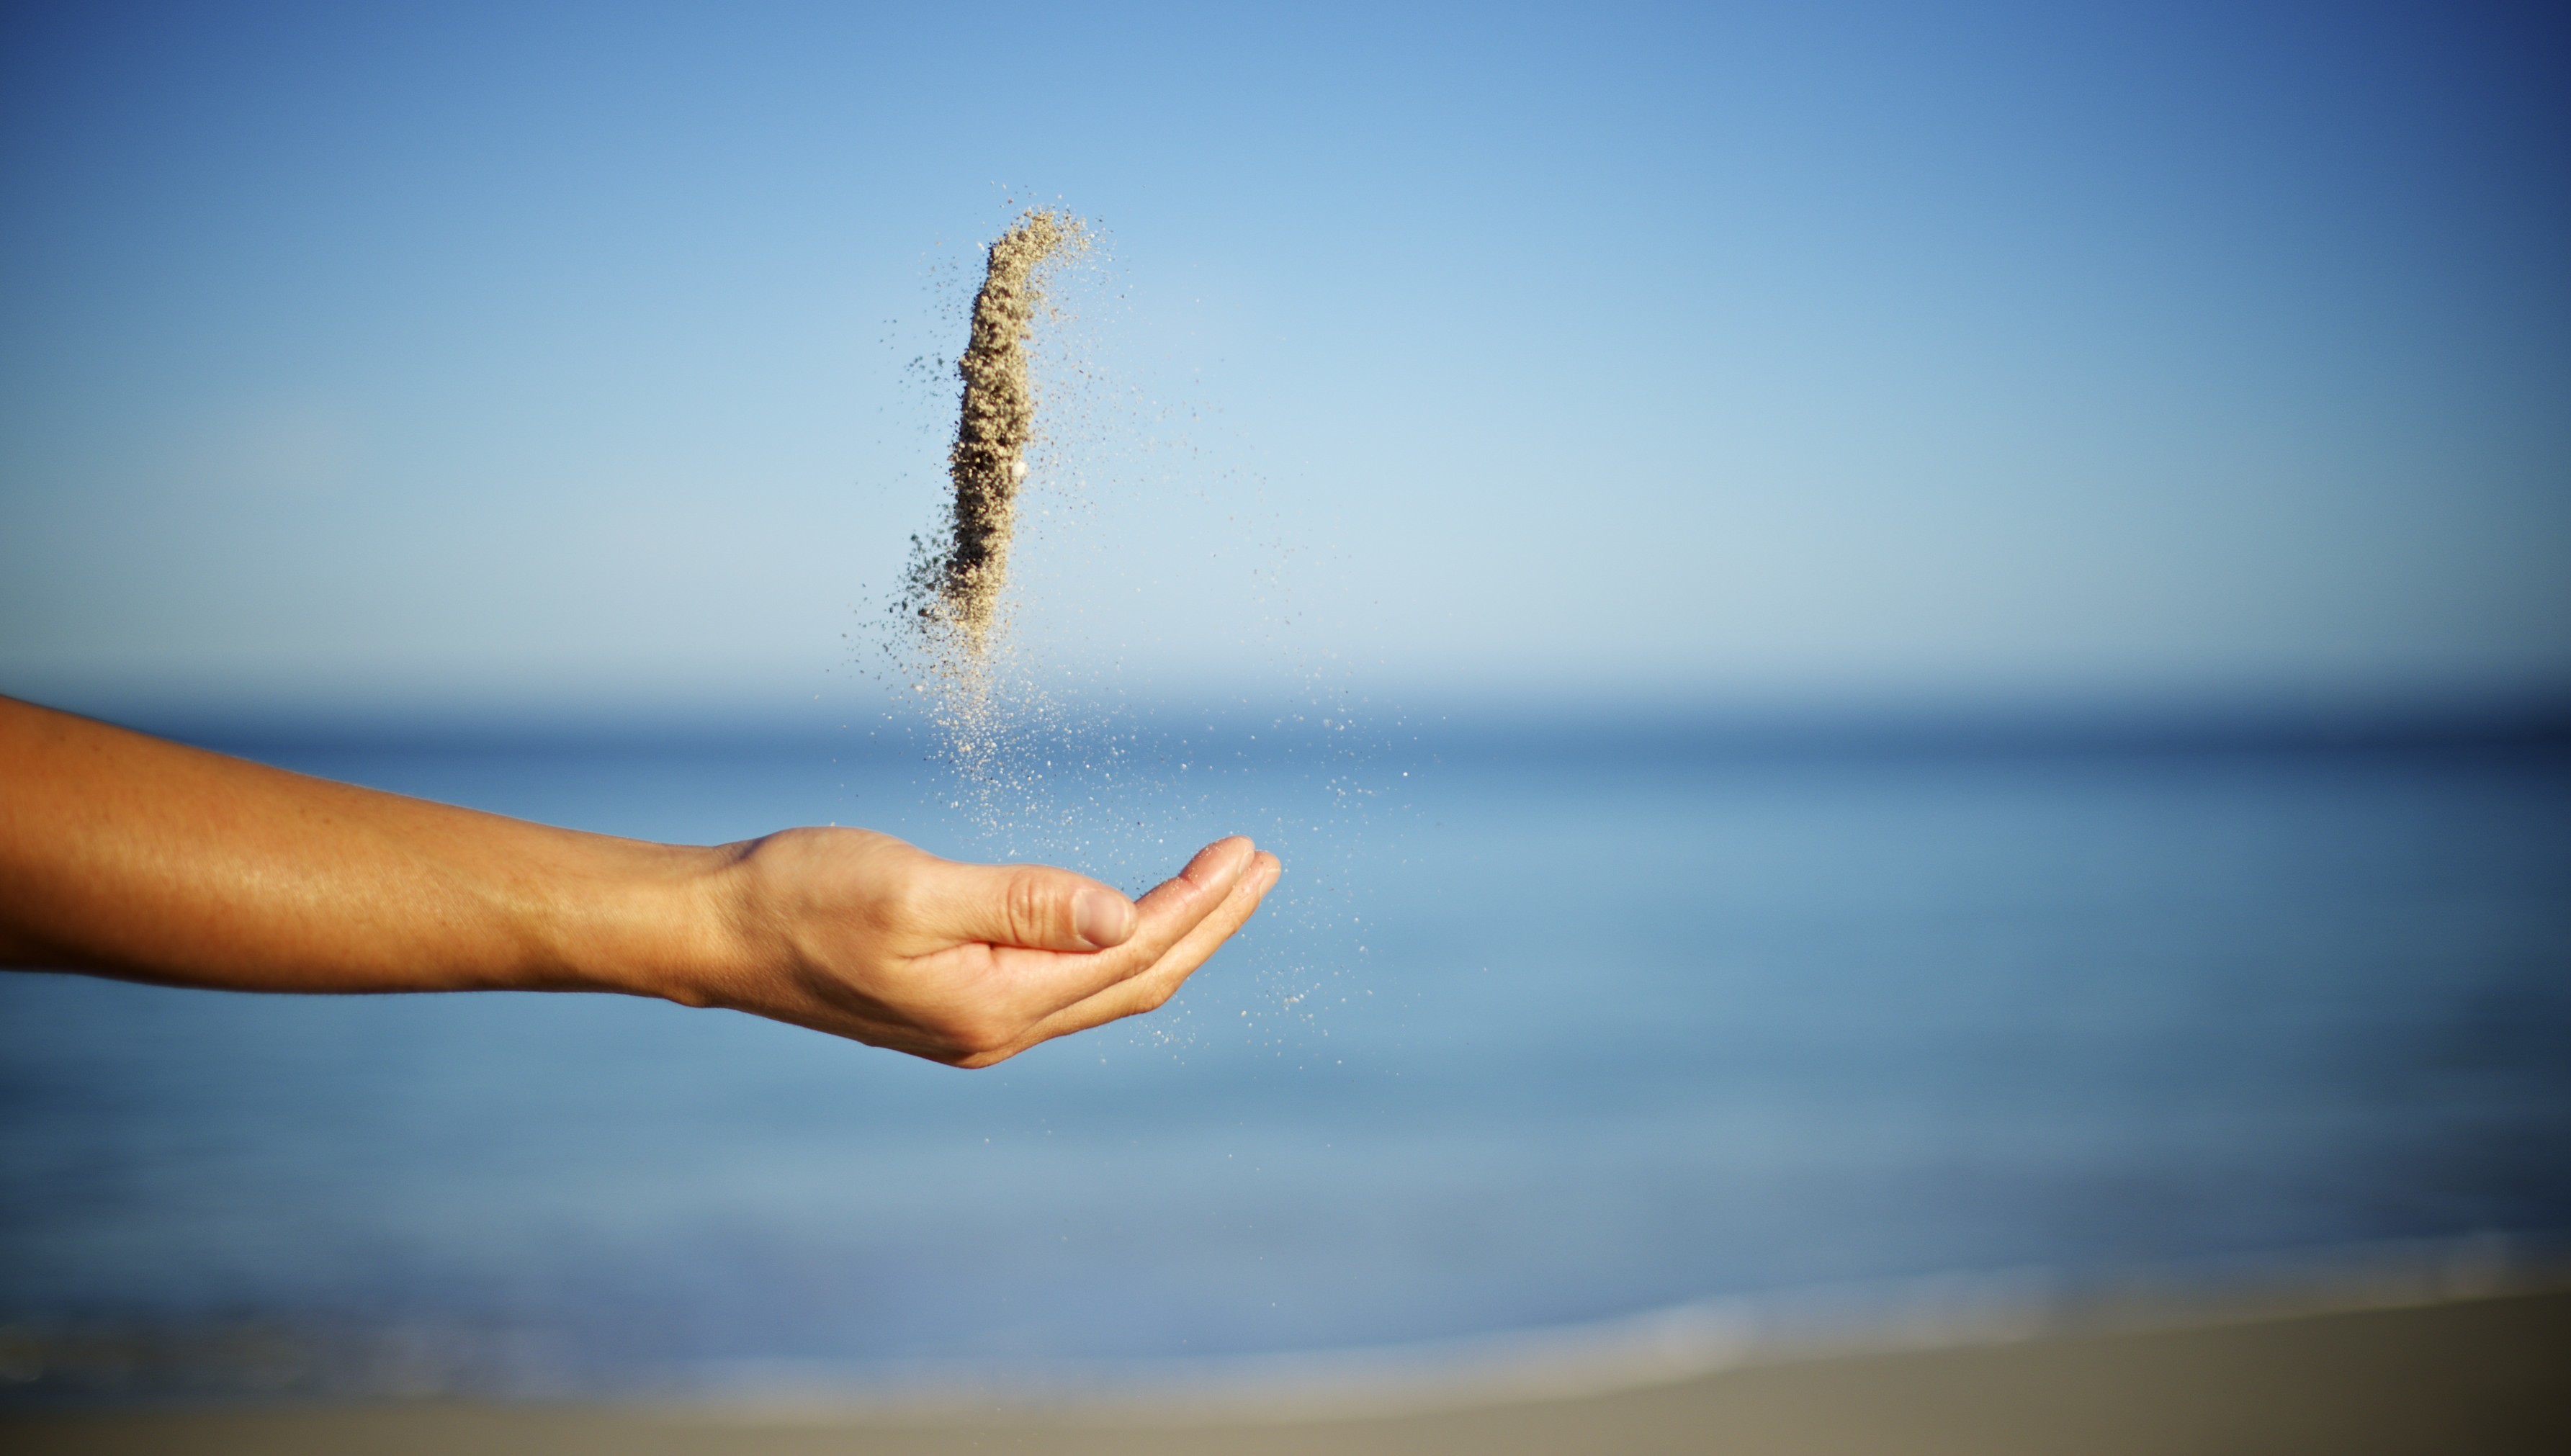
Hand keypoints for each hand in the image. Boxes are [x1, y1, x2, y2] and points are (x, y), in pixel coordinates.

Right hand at [690, 829, 1279, 1066]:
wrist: (718, 931)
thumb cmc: (801, 896)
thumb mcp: (913, 891)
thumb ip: (1023, 902)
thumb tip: (1126, 915)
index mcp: (995, 1004)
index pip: (1131, 952)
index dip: (1197, 903)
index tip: (1246, 852)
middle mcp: (999, 1029)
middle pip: (1137, 980)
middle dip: (1207, 922)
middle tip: (1261, 864)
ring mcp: (980, 1022)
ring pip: (1106, 985)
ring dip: (1171, 932)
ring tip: (1221, 882)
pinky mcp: (960, 1002)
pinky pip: (1068, 981)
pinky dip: (1116, 944)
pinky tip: (1130, 914)